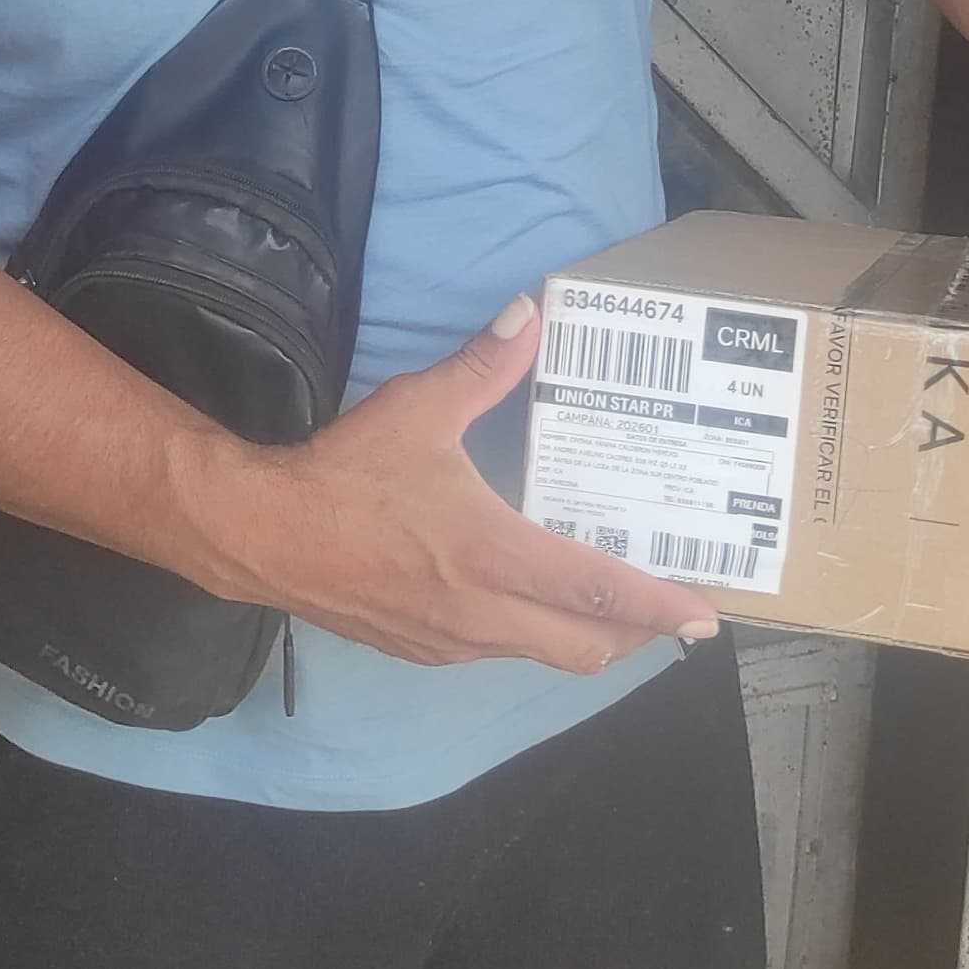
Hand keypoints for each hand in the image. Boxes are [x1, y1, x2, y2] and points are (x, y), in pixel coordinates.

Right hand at [200, 297, 724, 672]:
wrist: (263, 535)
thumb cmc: (346, 474)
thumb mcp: (418, 409)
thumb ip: (483, 367)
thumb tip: (530, 313)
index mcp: (493, 555)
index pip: (596, 591)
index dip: (657, 605)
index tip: (706, 615)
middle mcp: (483, 613)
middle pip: (588, 646)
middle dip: (639, 634)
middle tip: (673, 611)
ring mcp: (453, 642)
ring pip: (545, 655)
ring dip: (589, 637)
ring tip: (615, 606)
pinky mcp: (425, 651)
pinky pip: (502, 652)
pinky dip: (537, 635)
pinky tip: (533, 603)